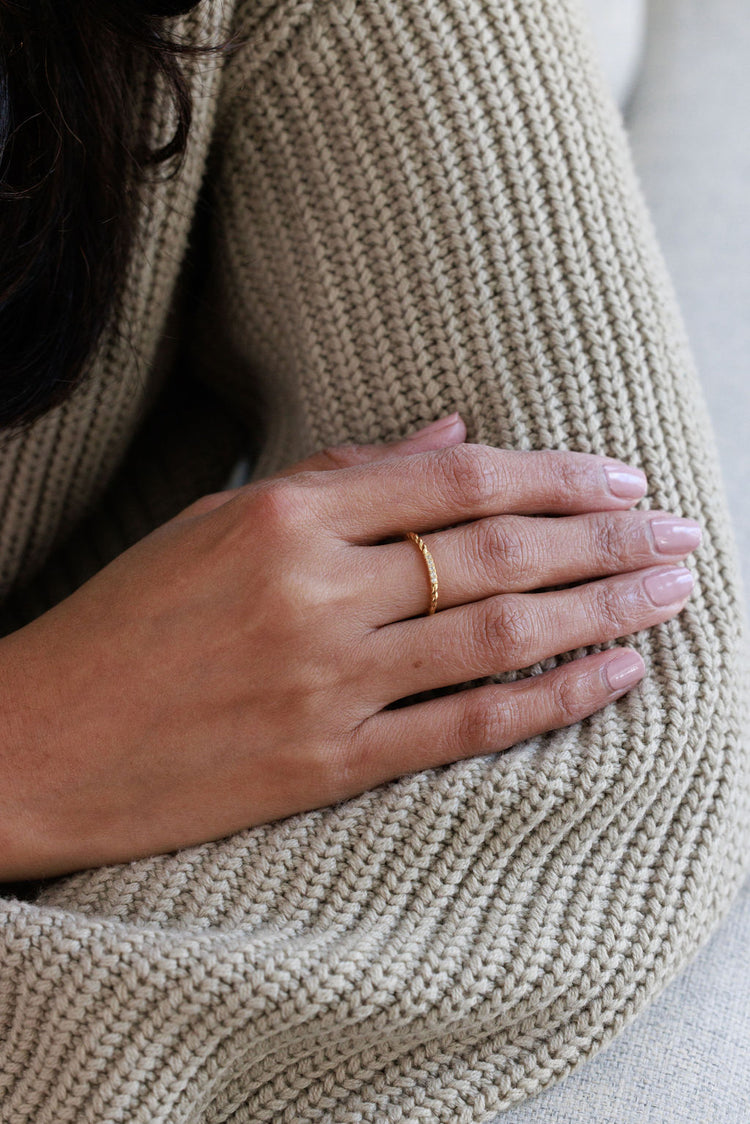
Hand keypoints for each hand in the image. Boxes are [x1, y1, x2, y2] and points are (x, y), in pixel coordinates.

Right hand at [0, 417, 699, 879]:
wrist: (35, 740)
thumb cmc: (124, 621)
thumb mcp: (216, 519)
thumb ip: (341, 472)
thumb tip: (456, 434)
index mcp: (282, 513)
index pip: (457, 481)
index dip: (556, 475)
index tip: (625, 479)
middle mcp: (313, 591)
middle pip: (498, 552)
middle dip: (607, 539)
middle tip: (683, 532)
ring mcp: (324, 682)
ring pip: (500, 635)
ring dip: (604, 610)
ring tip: (674, 593)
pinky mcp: (325, 764)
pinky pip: (467, 727)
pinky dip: (553, 699)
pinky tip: (619, 675)